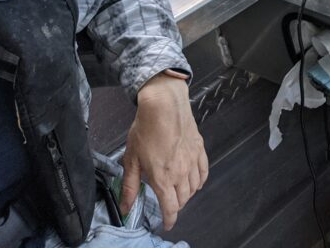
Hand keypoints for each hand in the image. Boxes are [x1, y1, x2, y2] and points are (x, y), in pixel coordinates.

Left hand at [121, 73, 207, 229]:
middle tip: (168, 205)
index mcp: (162, 177)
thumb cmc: (146, 128)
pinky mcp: (199, 150)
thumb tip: (126, 207)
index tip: (167, 224)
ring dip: (187, 194)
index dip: (170, 220)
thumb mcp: (131, 159)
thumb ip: (130, 186)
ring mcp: (192, 161)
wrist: (164, 105)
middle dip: (176, 206)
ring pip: (194, 187)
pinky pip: (204, 172)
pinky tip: (195, 181)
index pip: (171, 207)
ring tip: (179, 193)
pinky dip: (200, 180)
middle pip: (184, 199)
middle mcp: (180, 172)